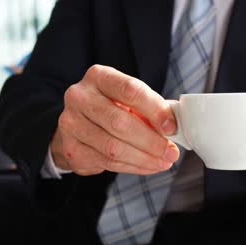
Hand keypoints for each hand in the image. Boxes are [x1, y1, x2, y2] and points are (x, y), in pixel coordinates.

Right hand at [51, 65, 179, 175]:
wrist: (79, 123)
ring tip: (163, 161)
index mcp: (99, 76)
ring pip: (113, 147)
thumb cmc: (111, 107)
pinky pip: (107, 162)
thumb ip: (150, 109)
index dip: (155, 110)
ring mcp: (71, 124)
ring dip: (144, 158)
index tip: (172, 127)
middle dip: (151, 141)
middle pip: (120, 122)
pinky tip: (147, 166)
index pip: (130, 90)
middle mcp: (79, 97)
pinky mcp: (71, 148)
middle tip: (171, 152)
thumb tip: (173, 129)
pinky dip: (133, 167)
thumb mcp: (129, 99)